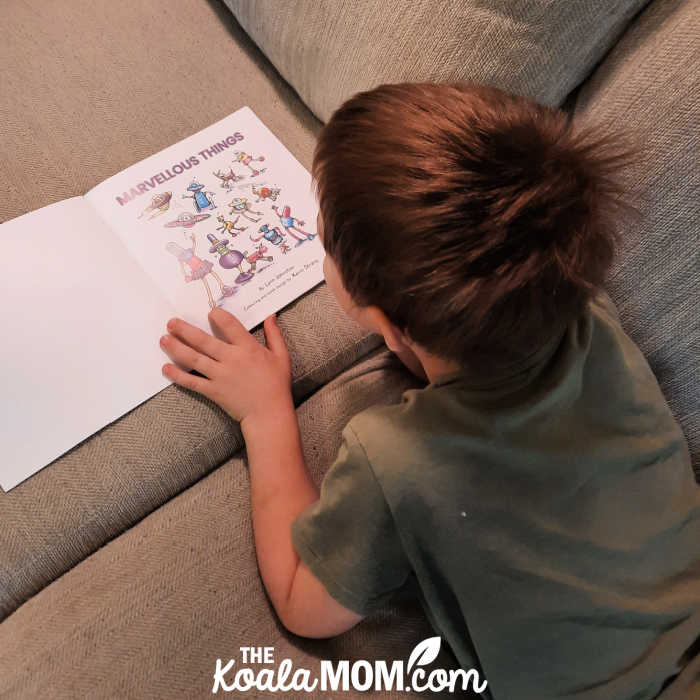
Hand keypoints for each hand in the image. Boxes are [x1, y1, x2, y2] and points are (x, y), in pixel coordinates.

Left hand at [160, 309, 291, 426]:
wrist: (269, 414)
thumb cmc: (276, 385)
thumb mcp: (281, 356)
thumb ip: (274, 335)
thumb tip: (270, 316)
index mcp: (248, 348)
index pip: (229, 325)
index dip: (217, 316)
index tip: (210, 312)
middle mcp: (231, 359)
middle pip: (203, 340)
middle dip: (185, 330)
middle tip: (171, 322)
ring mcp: (220, 375)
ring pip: (194, 358)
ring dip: (176, 348)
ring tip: (164, 339)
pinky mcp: (213, 391)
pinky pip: (192, 381)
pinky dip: (178, 375)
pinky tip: (166, 368)